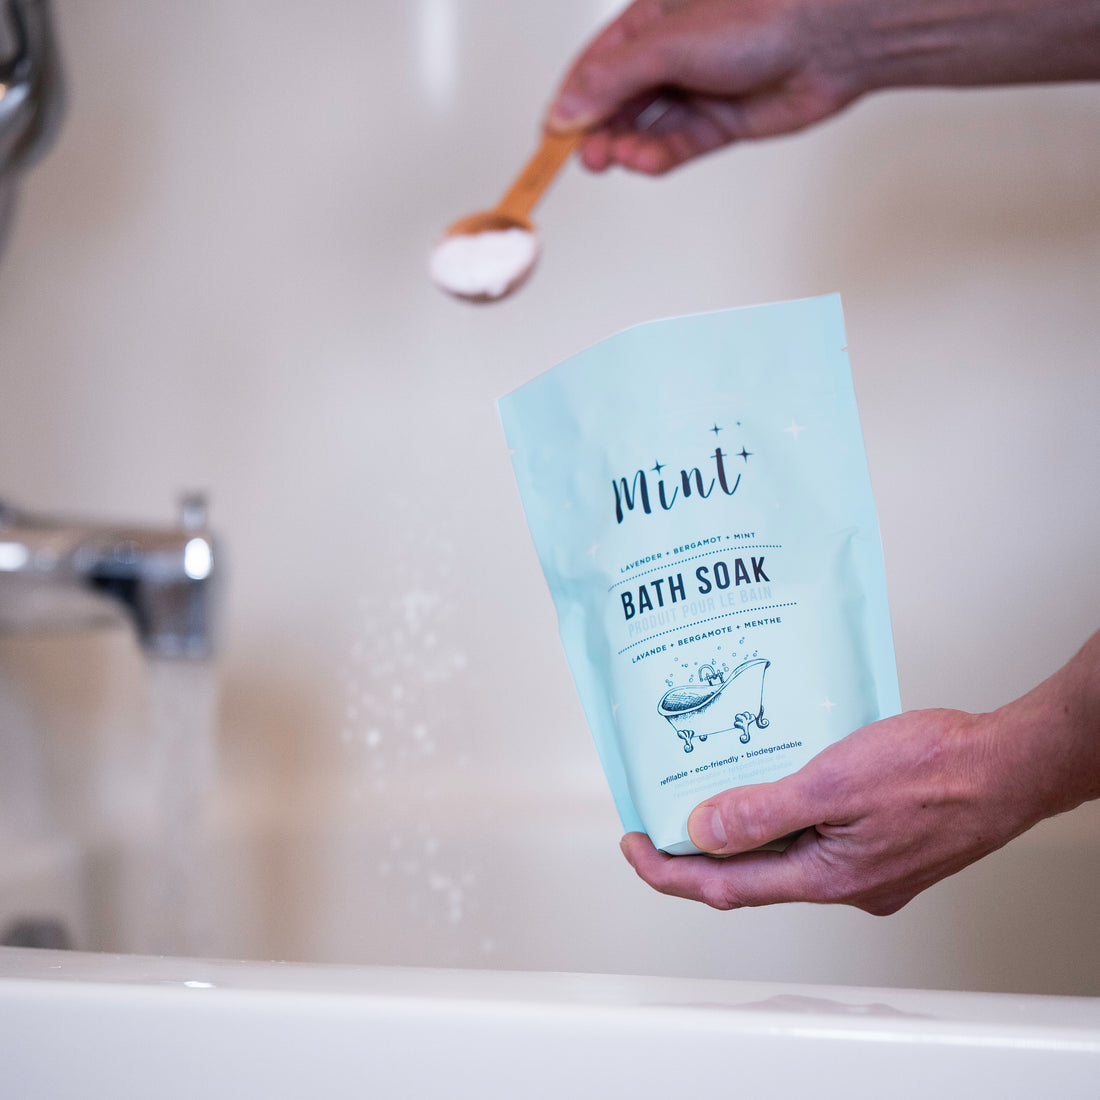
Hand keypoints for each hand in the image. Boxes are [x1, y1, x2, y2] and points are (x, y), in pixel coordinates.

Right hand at [547, 0, 1099, 174]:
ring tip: (619, 157)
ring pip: (646, 130)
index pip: (596, 67)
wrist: (831, 36)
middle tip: (586, 156)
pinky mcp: (720, 123)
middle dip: (599, 131)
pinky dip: (660, 157)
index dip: (573, 101)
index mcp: (651, 20)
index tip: (553, 135)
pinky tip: (647, 161)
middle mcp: (671, 55)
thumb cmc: (763, 12)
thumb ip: (614, 79)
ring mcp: (696, 90)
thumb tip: (566, 110)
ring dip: (628, 147)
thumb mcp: (668, 41)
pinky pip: (678, 147)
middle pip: (618, 103)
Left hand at [621, 632, 1099, 912]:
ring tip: (711, 790)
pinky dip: (785, 816)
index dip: (670, 871)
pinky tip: (778, 782)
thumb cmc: (936, 769)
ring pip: (786, 854)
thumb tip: (703, 829)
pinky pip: (817, 838)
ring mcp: (866, 868)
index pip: (725, 887)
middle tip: (659, 818)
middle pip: (751, 874)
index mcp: (826, 877)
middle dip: (699, 850)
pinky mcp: (882, 845)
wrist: (1009, 765)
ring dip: (745, 828)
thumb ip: (764, 810)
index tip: (633, 846)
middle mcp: (843, 883)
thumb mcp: (833, 783)